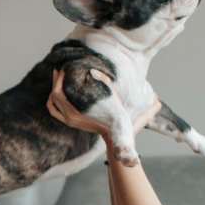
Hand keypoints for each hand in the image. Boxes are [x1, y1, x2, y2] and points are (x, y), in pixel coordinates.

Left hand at [46, 68, 161, 136]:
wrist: (115, 138)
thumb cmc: (120, 123)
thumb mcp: (123, 110)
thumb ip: (126, 98)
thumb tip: (153, 99)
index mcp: (77, 115)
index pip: (59, 95)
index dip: (59, 80)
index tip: (64, 68)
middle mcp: (70, 118)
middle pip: (53, 96)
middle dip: (55, 80)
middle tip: (60, 66)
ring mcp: (69, 120)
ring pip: (52, 103)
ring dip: (54, 88)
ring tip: (60, 73)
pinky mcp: (70, 120)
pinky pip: (54, 109)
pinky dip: (54, 99)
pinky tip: (61, 87)